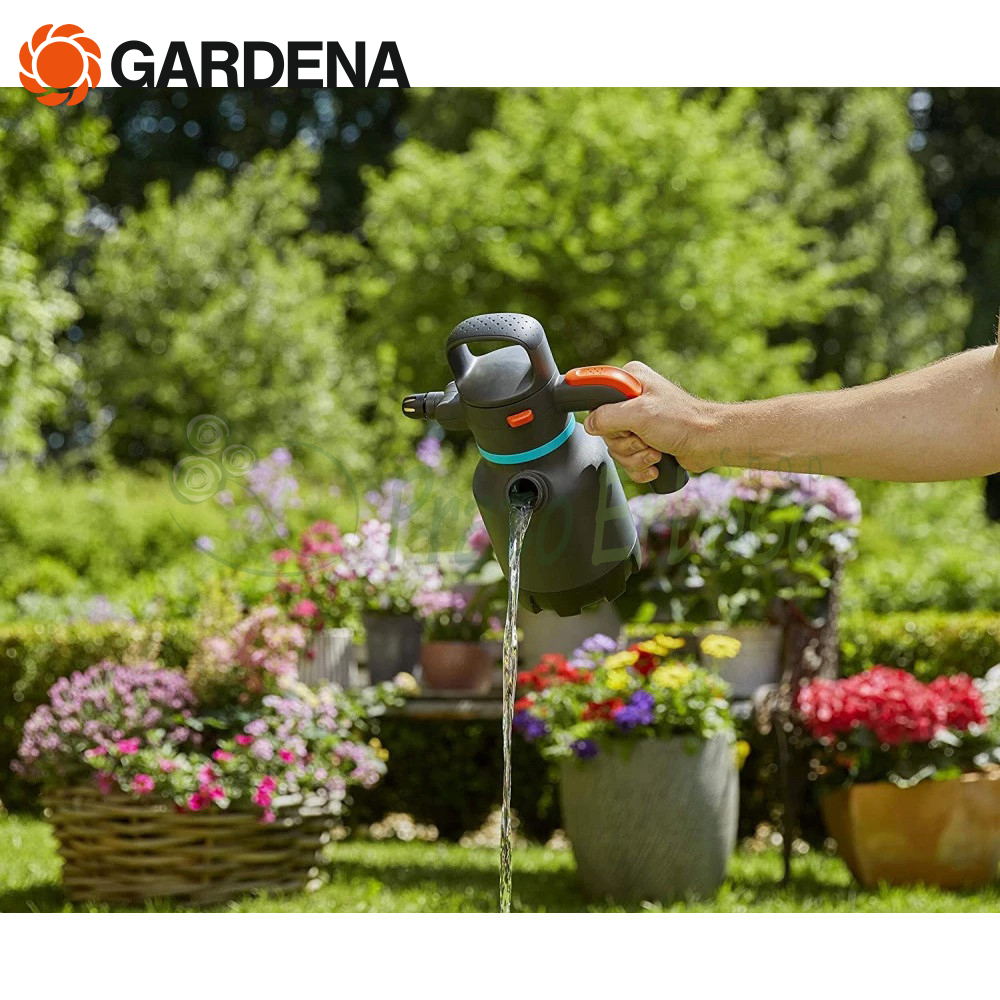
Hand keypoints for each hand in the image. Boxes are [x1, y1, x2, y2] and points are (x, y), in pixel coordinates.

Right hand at [583, 361, 712, 482]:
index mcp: (629, 381)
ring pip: (616, 448)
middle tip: (644, 439)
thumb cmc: (683, 422)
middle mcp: (631, 399)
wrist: (708, 442)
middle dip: (626, 443)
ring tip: (655, 451)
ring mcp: (637, 421)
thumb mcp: (639, 414)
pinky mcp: (644, 440)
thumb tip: (589, 424)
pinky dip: (641, 466)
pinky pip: (627, 460)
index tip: (624, 425)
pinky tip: (656, 462)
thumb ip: (607, 416)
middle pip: (605, 430)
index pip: (597, 398)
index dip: (606, 418)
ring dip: (635, 457)